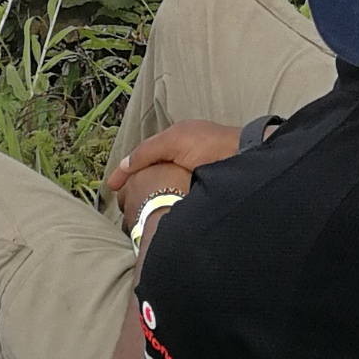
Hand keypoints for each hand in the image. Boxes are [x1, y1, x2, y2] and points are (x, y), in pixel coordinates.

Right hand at [109, 118, 239, 231]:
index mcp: (177, 145)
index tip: (111, 188)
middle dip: (137, 189)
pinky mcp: (199, 198)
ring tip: (135, 216)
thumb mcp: (176, 140)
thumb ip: (147, 151)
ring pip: (162, 192)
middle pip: (152, 177)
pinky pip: (174, 204)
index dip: (127, 172)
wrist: (247, 162)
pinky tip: (157, 218)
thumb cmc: (214, 145)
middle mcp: (182, 162)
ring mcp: (190, 182)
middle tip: (122, 207)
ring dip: (150, 201)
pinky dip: (164, 209)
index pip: (144, 159)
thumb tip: (122, 167)